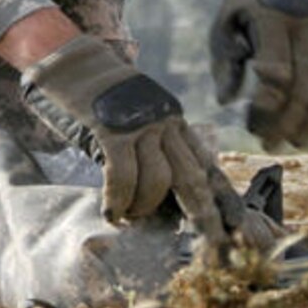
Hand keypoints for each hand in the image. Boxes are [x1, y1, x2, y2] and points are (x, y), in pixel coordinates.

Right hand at [20, 35, 224, 239]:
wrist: (69, 60)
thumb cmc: (99, 101)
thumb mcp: (136, 123)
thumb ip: (151, 154)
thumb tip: (159, 203)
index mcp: (175, 124)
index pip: (206, 166)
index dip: (223, 199)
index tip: (238, 228)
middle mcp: (165, 123)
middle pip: (193, 178)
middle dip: (203, 217)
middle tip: (209, 247)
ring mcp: (140, 125)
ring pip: (159, 181)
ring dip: (144, 208)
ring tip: (129, 217)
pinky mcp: (111, 129)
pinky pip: (122, 175)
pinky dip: (118, 200)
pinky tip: (111, 212)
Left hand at [210, 0, 307, 148]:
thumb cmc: (246, 5)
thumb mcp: (224, 24)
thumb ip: (224, 62)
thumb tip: (227, 102)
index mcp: (272, 12)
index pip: (276, 69)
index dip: (267, 104)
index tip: (253, 128)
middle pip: (304, 83)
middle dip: (288, 120)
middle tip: (271, 144)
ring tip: (297, 139)